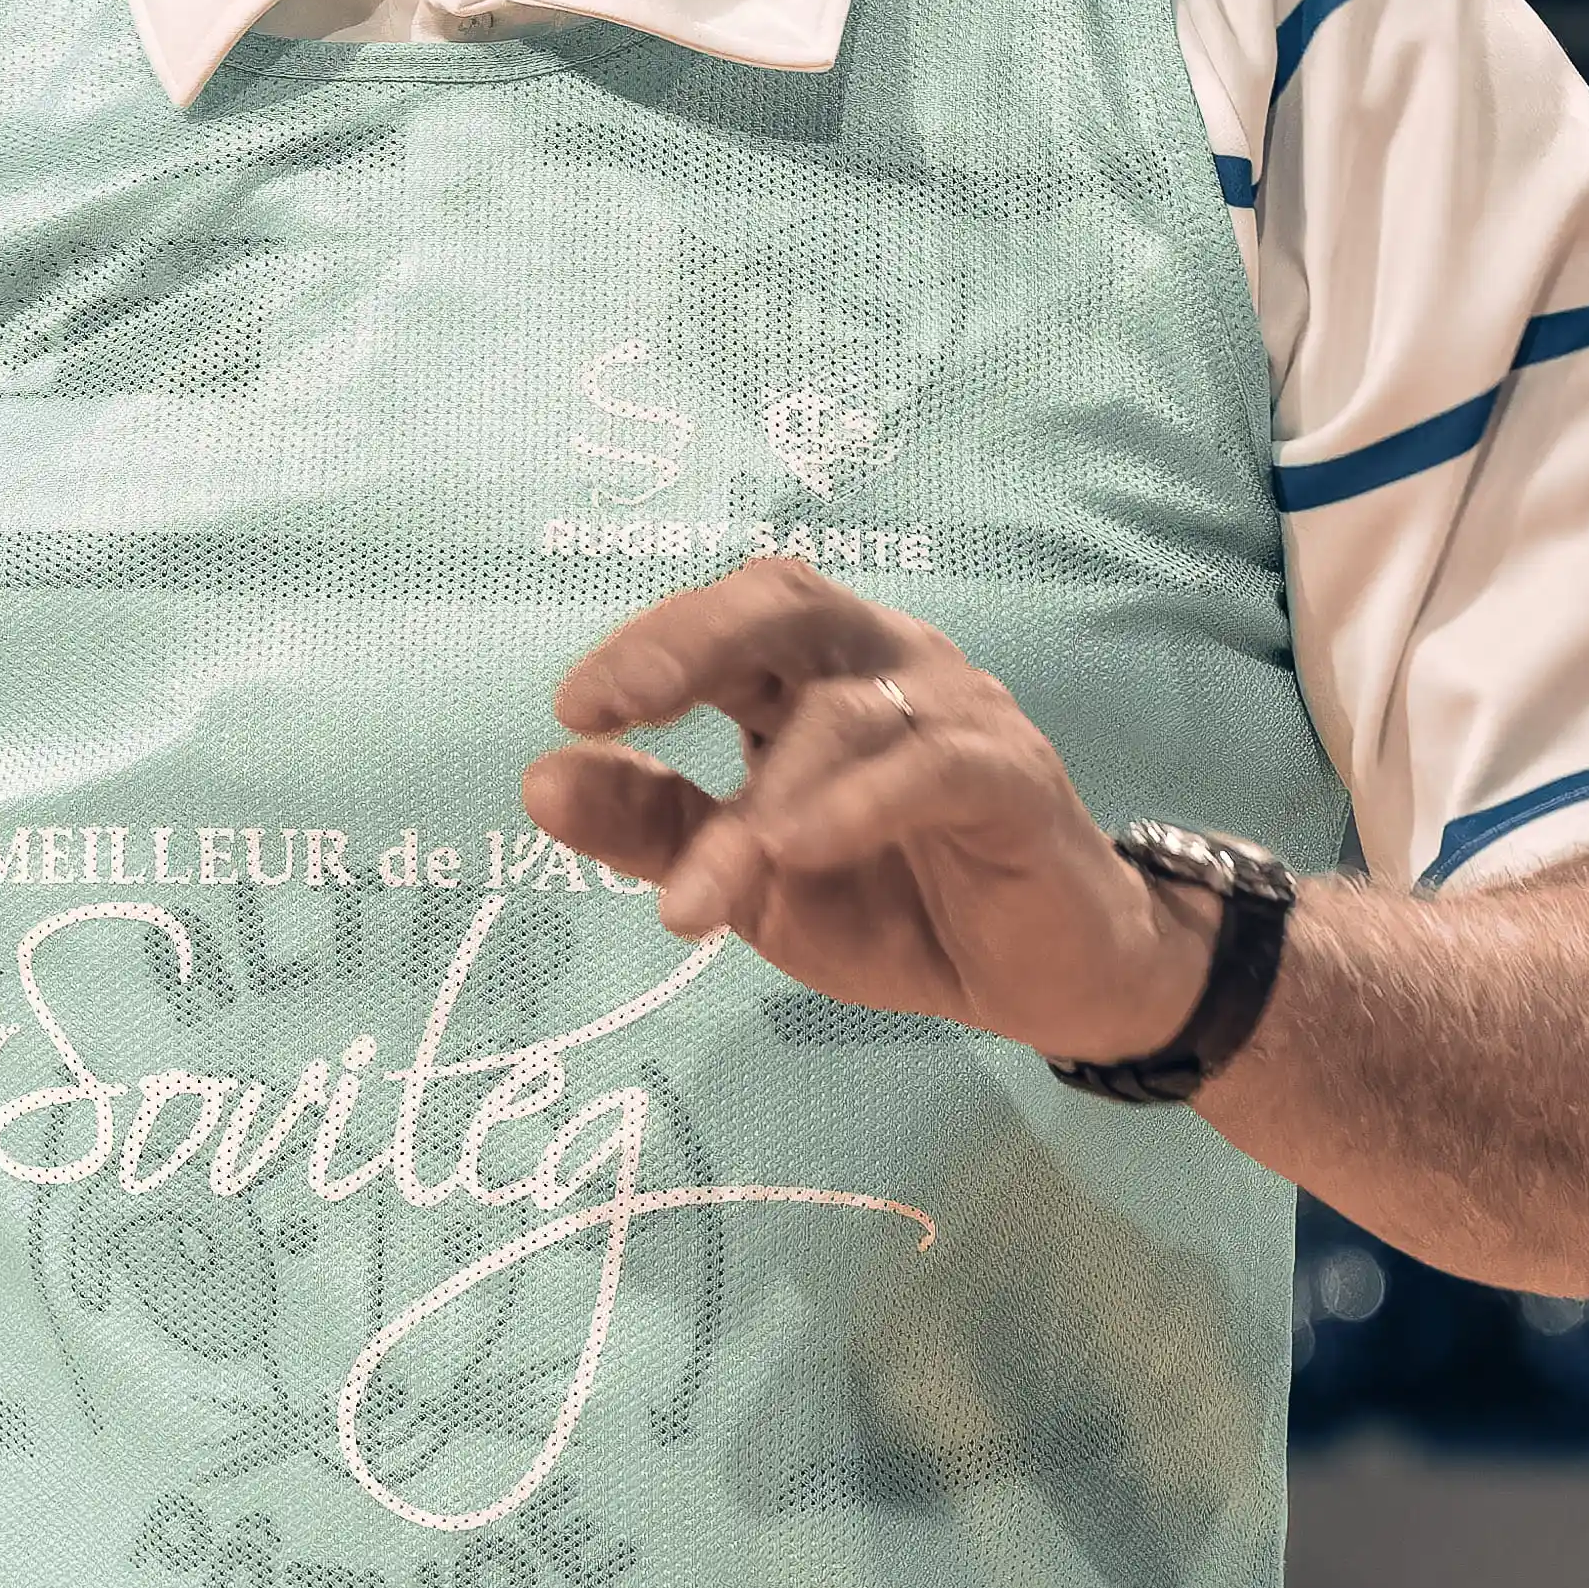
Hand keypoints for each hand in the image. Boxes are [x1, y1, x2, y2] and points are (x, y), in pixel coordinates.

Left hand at [524, 558, 1218, 1066]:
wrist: (1048, 981)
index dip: (653, 644)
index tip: (574, 710)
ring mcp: (957, 712)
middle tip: (613, 707)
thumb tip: (540, 781)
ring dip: (760, 806)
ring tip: (692, 900)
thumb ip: (657, 828)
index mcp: (817, 673)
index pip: (731, 620)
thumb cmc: (899, 906)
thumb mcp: (756, 880)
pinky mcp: (1013, 776)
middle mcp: (887, 663)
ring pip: (844, 715)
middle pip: (786, 605)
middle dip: (691, 643)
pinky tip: (797, 849)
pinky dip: (857, 801)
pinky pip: (931, 766)